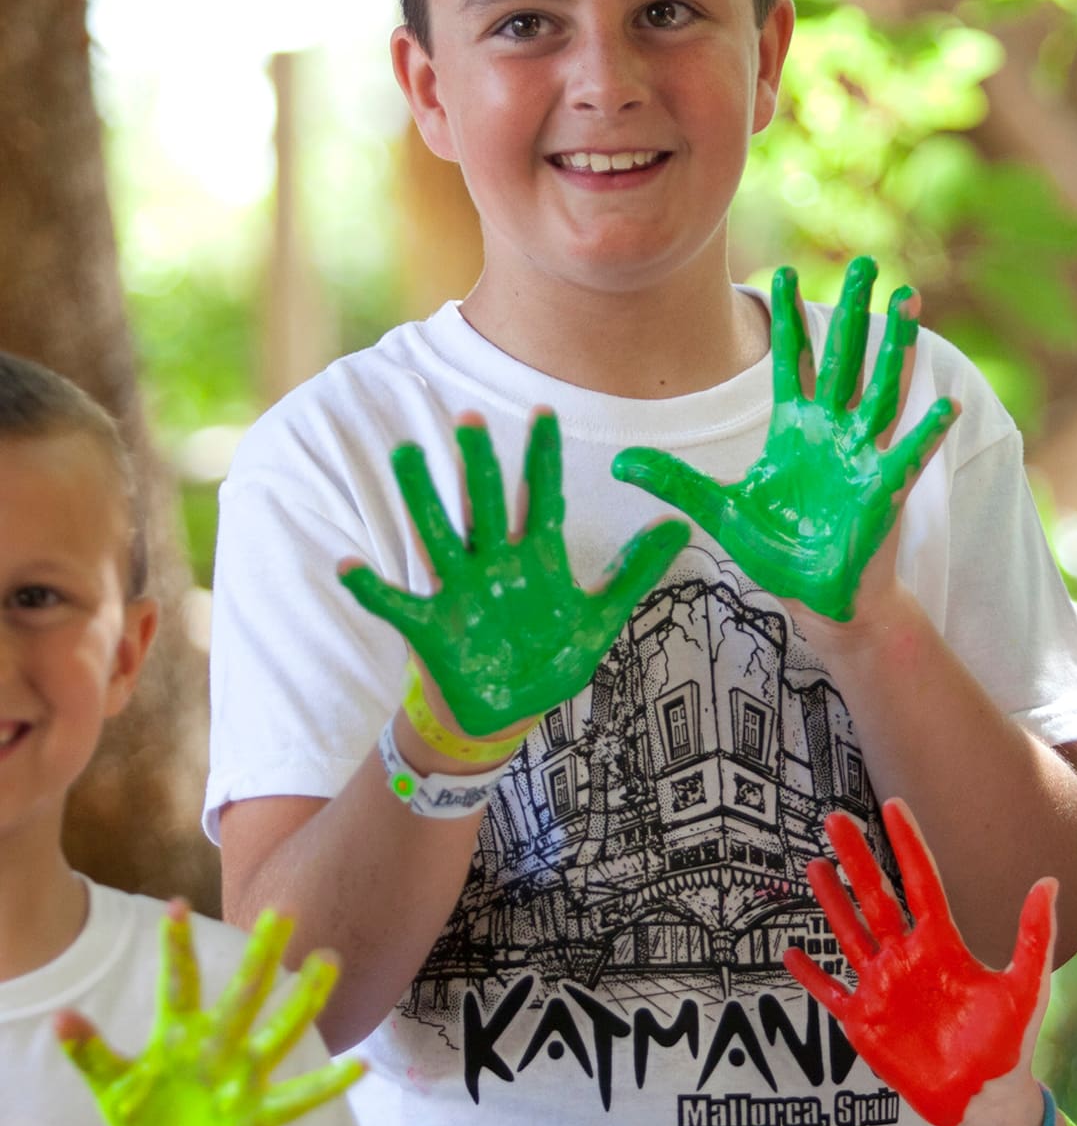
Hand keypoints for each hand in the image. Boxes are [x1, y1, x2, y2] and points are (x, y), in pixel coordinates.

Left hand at [56, 903, 362, 1125]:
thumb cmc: (151, 1117)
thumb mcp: (113, 1088)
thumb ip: (90, 1054)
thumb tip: (59, 1017)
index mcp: (180, 1035)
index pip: (180, 984)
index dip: (179, 947)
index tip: (176, 903)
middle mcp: (219, 1046)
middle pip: (243, 994)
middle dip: (260, 956)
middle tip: (282, 912)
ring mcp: (245, 1076)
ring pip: (280, 1031)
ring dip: (304, 999)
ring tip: (327, 960)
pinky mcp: (261, 1113)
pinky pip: (299, 1097)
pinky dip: (329, 1084)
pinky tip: (359, 1067)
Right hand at [340, 412, 689, 735]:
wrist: (508, 712)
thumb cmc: (549, 659)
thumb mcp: (600, 618)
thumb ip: (635, 572)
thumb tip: (679, 525)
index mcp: (536, 558)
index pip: (541, 497)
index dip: (542, 458)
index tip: (544, 412)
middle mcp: (495, 564)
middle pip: (486, 505)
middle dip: (480, 465)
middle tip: (472, 419)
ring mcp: (460, 591)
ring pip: (438, 535)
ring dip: (422, 499)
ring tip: (406, 456)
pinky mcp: (430, 627)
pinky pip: (395, 604)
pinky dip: (370, 589)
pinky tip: (348, 566)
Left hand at [612, 256, 955, 620]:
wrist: (816, 595)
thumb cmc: (776, 551)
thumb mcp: (718, 511)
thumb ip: (673, 481)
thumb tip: (617, 463)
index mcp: (794, 428)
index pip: (790, 361)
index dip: (788, 319)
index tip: (783, 272)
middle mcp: (831, 431)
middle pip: (843, 358)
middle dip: (851, 311)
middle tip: (862, 262)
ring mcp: (862, 455)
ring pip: (881, 389)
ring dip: (897, 347)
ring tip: (909, 300)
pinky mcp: (884, 489)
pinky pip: (909, 455)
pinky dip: (928, 431)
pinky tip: (945, 404)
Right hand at [783, 799, 1055, 1125]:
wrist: (987, 1100)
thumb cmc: (1009, 1044)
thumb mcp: (1025, 985)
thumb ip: (1033, 935)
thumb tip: (1049, 881)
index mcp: (942, 944)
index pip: (920, 882)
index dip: (907, 845)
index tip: (894, 806)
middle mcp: (907, 957)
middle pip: (875, 897)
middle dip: (856, 858)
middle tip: (835, 819)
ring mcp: (883, 987)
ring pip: (849, 934)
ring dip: (831, 901)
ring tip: (815, 866)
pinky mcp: (864, 1022)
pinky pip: (830, 993)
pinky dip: (810, 975)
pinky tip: (791, 953)